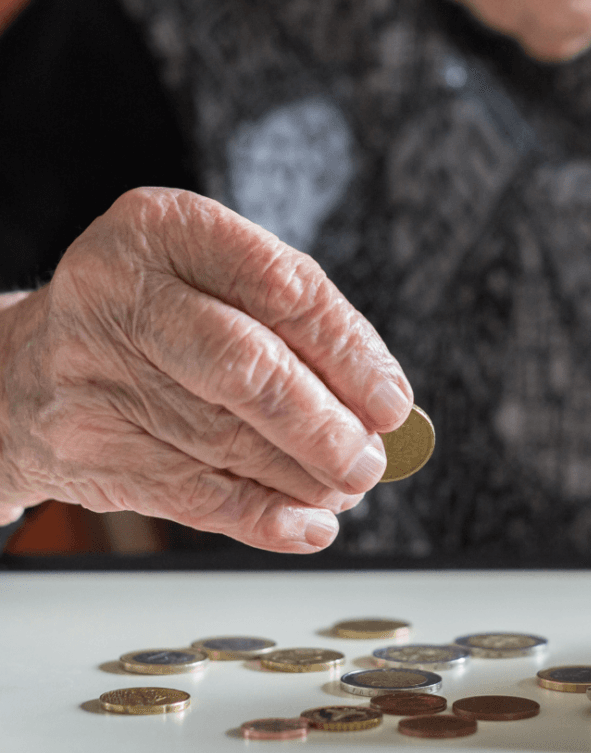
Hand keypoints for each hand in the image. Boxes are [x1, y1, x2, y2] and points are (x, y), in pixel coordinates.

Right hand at [0, 188, 412, 551]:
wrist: (25, 368)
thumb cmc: (153, 317)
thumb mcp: (211, 282)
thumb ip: (293, 326)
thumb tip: (380, 404)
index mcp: (166, 228)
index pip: (280, 287)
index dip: (349, 351)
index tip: (392, 401)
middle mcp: (121, 291)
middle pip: (247, 368)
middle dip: (324, 425)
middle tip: (370, 460)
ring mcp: (93, 371)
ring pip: (225, 439)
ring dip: (303, 476)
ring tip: (346, 487)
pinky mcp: (83, 446)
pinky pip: (191, 494)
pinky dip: (261, 516)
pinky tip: (306, 525)